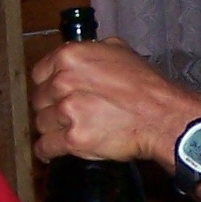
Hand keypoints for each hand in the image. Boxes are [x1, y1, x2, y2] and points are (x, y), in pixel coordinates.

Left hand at [31, 37, 199, 166]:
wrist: (161, 115)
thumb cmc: (145, 86)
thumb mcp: (119, 50)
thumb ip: (92, 51)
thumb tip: (80, 57)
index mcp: (70, 57)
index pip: (39, 74)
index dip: (47, 86)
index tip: (53, 95)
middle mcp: (64, 81)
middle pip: (39, 100)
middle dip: (50, 108)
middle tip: (65, 115)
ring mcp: (67, 111)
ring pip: (41, 124)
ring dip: (51, 129)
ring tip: (66, 132)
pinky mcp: (73, 138)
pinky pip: (46, 147)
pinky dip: (47, 151)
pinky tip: (51, 151)